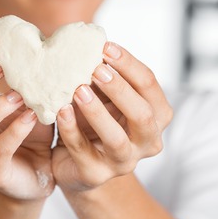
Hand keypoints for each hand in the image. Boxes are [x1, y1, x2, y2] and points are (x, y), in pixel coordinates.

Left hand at [52, 42, 172, 191]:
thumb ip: (104, 76)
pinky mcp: (96, 174)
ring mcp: (123, 162)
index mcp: (156, 116)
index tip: (105, 47)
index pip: (150, 86)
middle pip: (143, 115)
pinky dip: (71, 129)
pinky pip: (82, 151)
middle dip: (120, 89)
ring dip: (97, 112)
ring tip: (78, 90)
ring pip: (116, 139)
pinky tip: (60, 111)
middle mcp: (147, 141)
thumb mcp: (105, 97)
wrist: (79, 161)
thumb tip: (88, 44)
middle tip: (96, 69)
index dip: (129, 65)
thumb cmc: (95, 121)